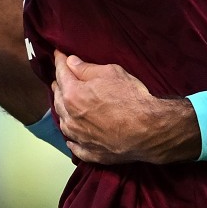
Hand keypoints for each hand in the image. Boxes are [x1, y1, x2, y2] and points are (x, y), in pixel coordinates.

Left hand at [52, 51, 201, 164]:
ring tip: (64, 104)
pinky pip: (75, 146)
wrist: (149, 130)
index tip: (58, 54)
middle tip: (60, 77)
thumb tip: (71, 62)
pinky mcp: (90, 153)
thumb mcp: (111, 73)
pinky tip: (72, 137)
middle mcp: (70, 117)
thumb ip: (87, 68)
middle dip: (59, 85)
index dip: (60, 61)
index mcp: (73, 95)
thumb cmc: (131, 98)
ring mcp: (79, 138)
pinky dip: (72, 139)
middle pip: (58, 98)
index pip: (61, 73)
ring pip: (63, 122)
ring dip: (63, 111)